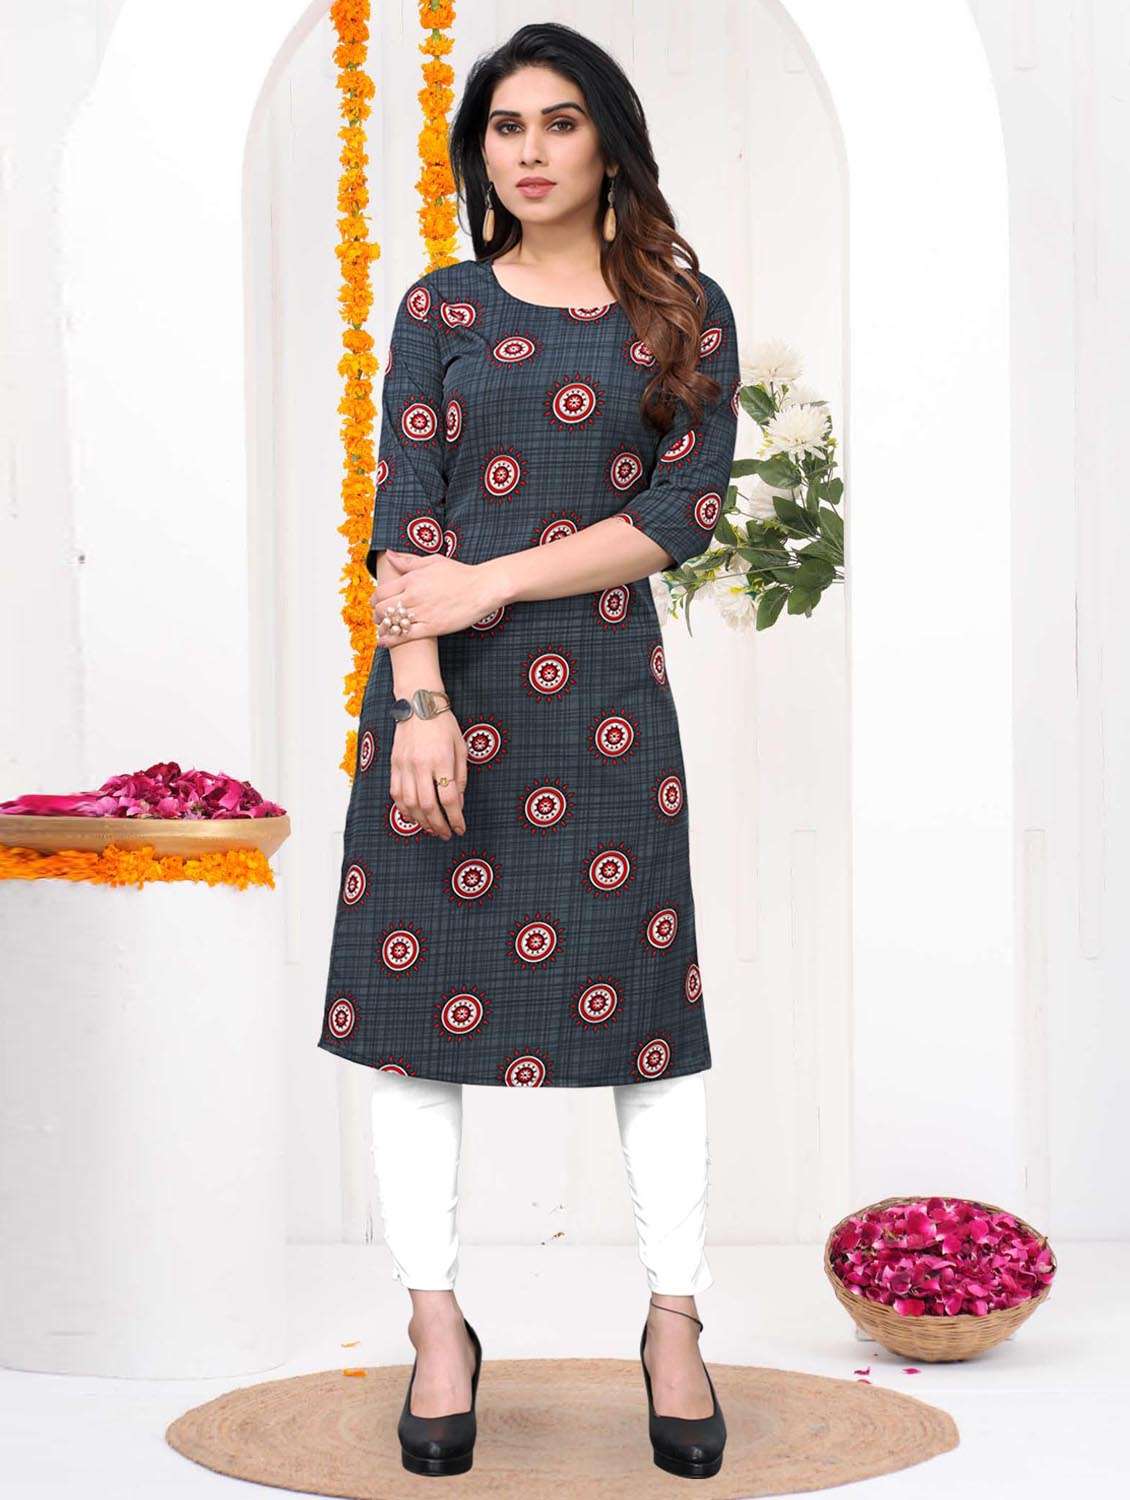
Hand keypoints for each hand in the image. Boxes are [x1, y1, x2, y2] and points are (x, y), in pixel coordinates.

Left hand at [372, 552, 506, 645]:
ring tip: (383, 630)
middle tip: (379, 618)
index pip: (381, 592)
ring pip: (391, 623)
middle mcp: (413, 596)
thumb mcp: (432, 561)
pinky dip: (391, 640)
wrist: (482, 588)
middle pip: (382, 609)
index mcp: (411, 579)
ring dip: (383, 628)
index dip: (374, 600)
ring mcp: (422, 612)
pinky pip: (404, 636)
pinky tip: (384, 642)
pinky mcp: (432, 627)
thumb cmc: (460, 573)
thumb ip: (408, 561)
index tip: (376, 604)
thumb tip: (390, 555)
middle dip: (377, 615)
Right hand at [390, 711, 467, 838]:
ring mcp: (404, 766)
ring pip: (410, 803)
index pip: (448, 798)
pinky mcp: (394, 765)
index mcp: (441, 759)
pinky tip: (414, 817)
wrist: (418, 705)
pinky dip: (404, 810)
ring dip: (421, 821)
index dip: (455, 818)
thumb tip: (457, 804)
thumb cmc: (444, 725)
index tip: (460, 828)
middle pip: (428, 805)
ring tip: (432, 829)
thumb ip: (460, 777)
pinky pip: (396, 794)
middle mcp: (421, 765)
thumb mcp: (461, 748)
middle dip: (439, 825)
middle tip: (446, 834)